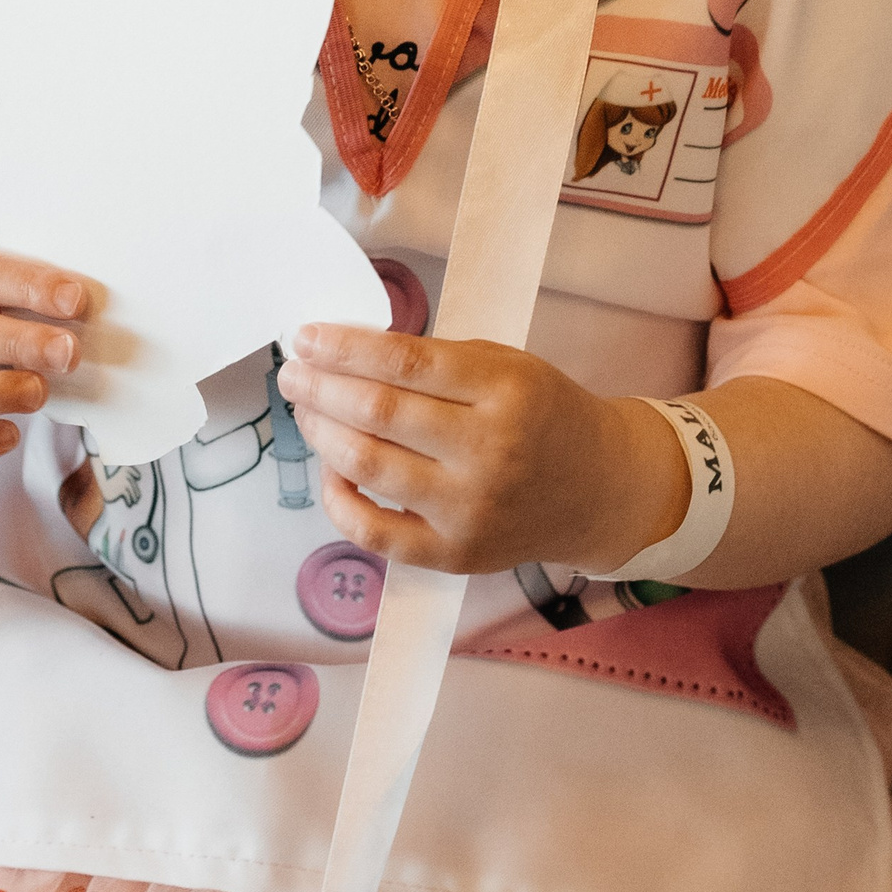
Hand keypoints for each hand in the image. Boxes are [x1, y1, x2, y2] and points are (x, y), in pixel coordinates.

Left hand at [275, 326, 684, 577]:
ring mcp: (469, 508)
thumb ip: (434, 361)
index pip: (404, 363)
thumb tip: (346, 353)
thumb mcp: (505, 366)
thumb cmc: (543, 417)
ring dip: (322, 433)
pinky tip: (331, 471)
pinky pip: (374, 531)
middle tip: (293, 373)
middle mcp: (488, 450)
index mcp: (504, 390)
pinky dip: (338, 500)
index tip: (306, 337)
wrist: (598, 489)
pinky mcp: (454, 553)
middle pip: (378, 412)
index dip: (343, 348)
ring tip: (307, 412)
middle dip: (320, 388)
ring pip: (368, 466)